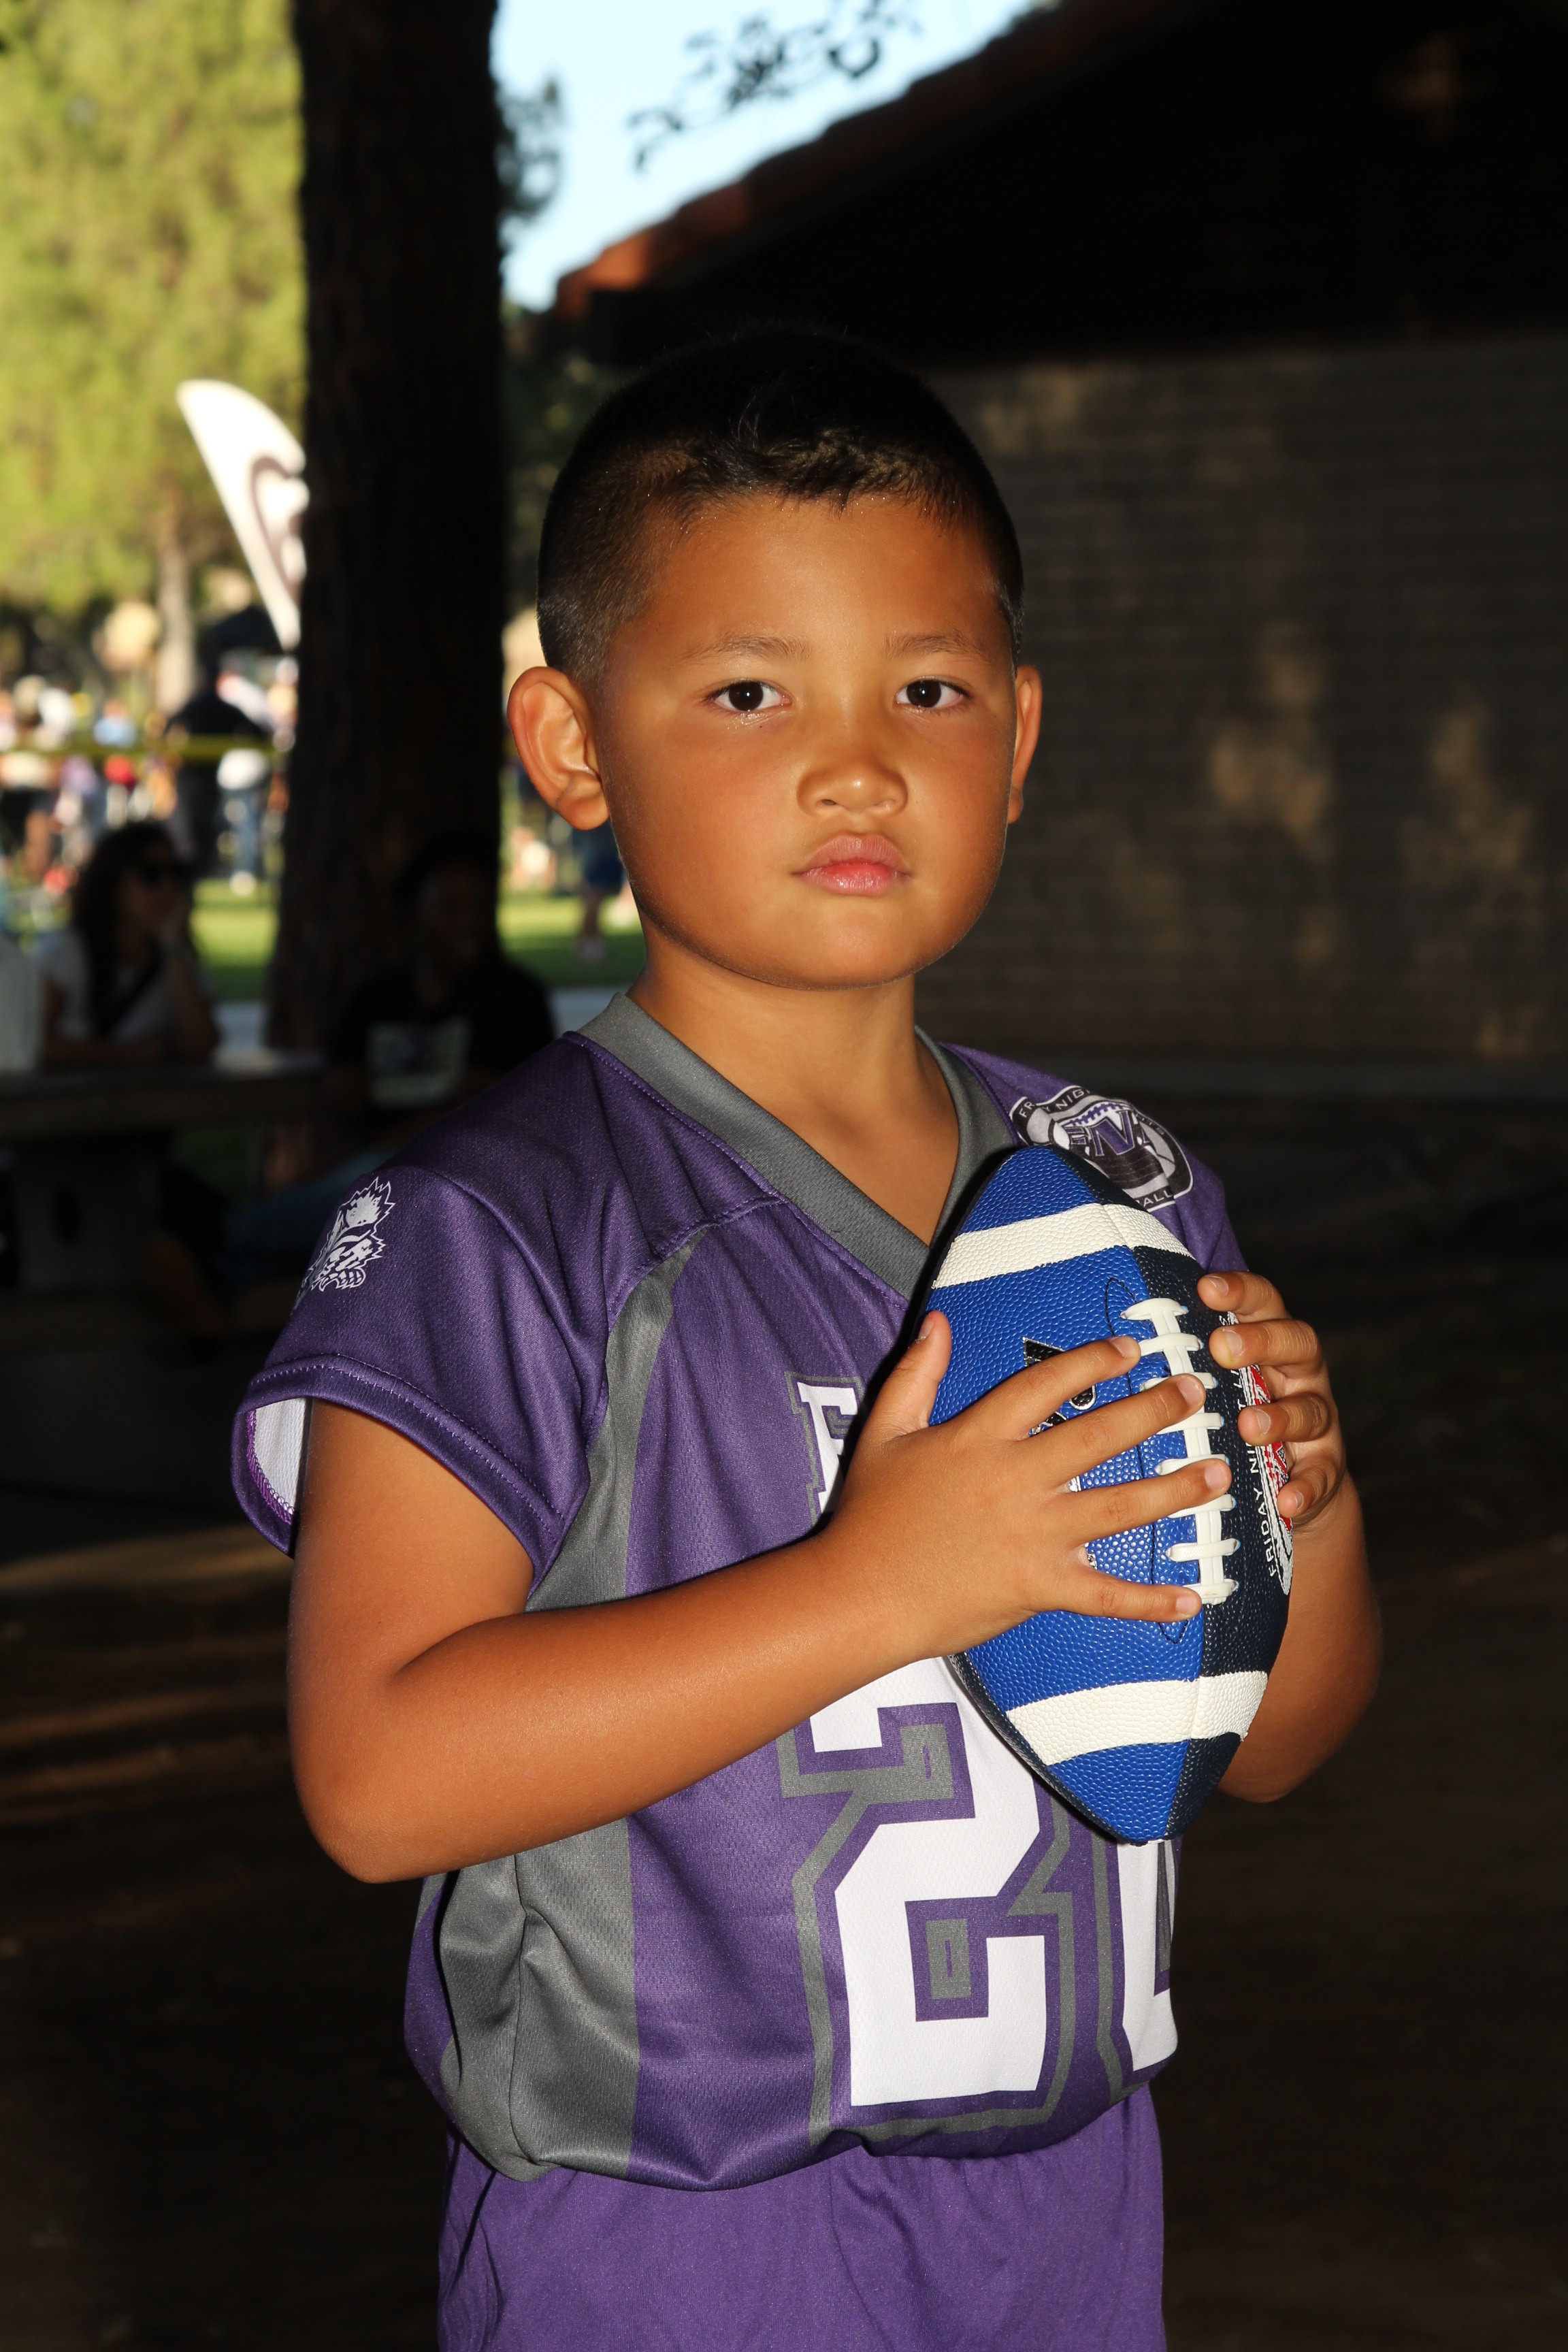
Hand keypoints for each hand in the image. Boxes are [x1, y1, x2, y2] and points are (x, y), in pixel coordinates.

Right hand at [827, 1315, 1230, 1660]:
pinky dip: (1149, 1601)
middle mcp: (1014, 1480)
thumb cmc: (870, 1515)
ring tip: (1220, 1474)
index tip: (1131, 1347)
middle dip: (1153, 1410)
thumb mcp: (884, 1431)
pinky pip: (1104, 1595)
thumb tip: (940, 1320)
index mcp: (978, 1436)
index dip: (1093, 1361)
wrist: (858, 1595)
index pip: (1047, 1385)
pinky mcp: (1037, 1587)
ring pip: (1118, 1509)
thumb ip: (916, 1373)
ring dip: (1175, 1491)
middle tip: (1195, 1391)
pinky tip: (1193, 1597)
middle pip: (1098, 1436)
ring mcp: (1031, 1536)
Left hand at [1198, 1272, 1344, 1525]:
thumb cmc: (1236, 1413)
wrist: (1292, 1479)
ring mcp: (1318, 1419)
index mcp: (1272, 1342)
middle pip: (1297, 1344)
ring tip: (1248, 1426)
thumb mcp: (1220, 1380)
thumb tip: (1119, 1337)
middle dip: (1261, 1342)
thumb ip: (1192, 1356)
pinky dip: (1305, 1487)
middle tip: (1221, 1348)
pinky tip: (1286, 1499)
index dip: (1240, 1292)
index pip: (1265, 1303)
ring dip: (1280, 1417)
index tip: (1205, 1288)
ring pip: (1309, 1410)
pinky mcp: (1325, 1466)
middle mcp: (1300, 1374)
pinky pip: (1321, 1475)